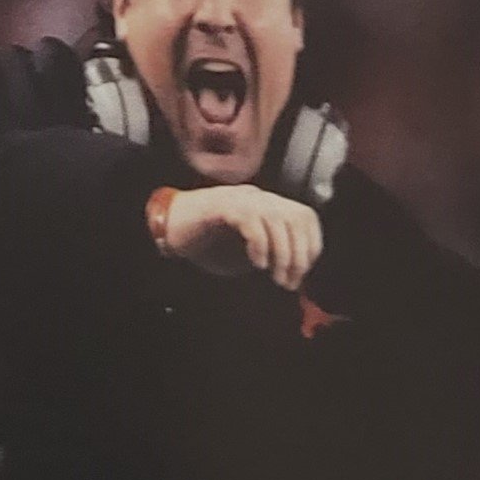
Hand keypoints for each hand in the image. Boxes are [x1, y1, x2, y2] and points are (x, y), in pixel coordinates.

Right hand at [155, 185, 322, 289]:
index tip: (302, 274)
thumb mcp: (248, 253)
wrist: (168, 229)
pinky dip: (258, 244)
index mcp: (269, 205)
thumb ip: (272, 257)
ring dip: (282, 254)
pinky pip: (249, 220)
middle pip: (296, 217)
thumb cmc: (209, 244)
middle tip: (289, 282)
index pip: (306, 217)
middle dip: (298, 255)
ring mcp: (240, 198)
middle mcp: (259, 197)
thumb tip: (296, 278)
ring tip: (276, 278)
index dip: (311, 246)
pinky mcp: (221, 204)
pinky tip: (257, 264)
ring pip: (277, 219)